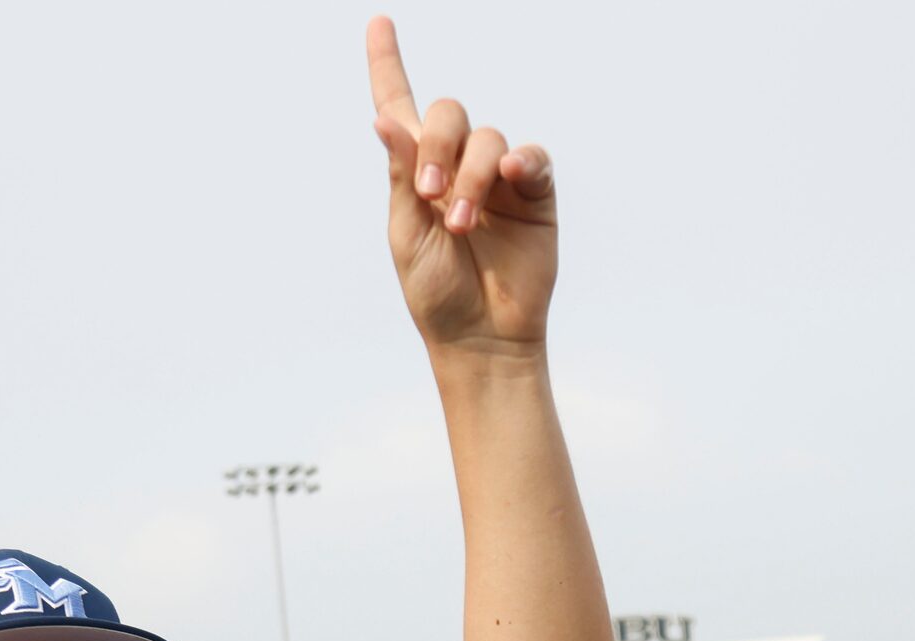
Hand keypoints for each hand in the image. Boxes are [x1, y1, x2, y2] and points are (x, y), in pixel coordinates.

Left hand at [367, 17, 557, 355]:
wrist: (480, 335)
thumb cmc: (436, 292)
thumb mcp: (405, 233)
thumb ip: (402, 174)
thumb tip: (384, 120)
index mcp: (415, 171)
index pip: (399, 106)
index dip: (388, 64)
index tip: (379, 23)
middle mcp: (456, 164)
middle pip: (448, 112)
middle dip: (437, 146)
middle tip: (430, 195)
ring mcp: (497, 177)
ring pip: (487, 137)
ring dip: (470, 176)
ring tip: (464, 224)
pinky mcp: (534, 193)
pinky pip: (531, 156)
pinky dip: (519, 161)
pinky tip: (508, 179)